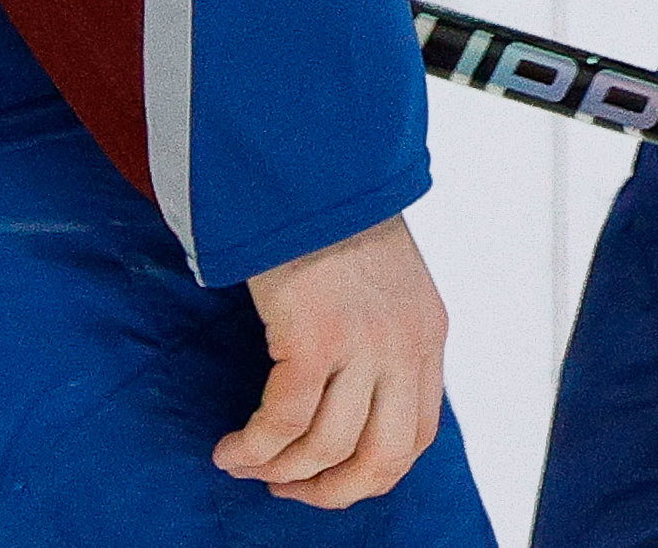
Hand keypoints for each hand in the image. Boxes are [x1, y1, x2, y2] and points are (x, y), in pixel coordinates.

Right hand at [218, 212, 450, 509]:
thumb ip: (381, 340)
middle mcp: (405, 347)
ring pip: (327, 449)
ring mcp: (363, 345)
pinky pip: (282, 420)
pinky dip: (254, 446)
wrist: (310, 166)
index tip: (328, 478)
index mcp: (426, 336)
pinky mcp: (315, 337)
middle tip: (287, 489)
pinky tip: (231, 448)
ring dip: (280, 471)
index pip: (416, 436)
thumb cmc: (332, 218)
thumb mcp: (384, 284)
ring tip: (245, 465)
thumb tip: (348, 402)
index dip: (370, 473)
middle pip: (382, 459)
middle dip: (331, 491)